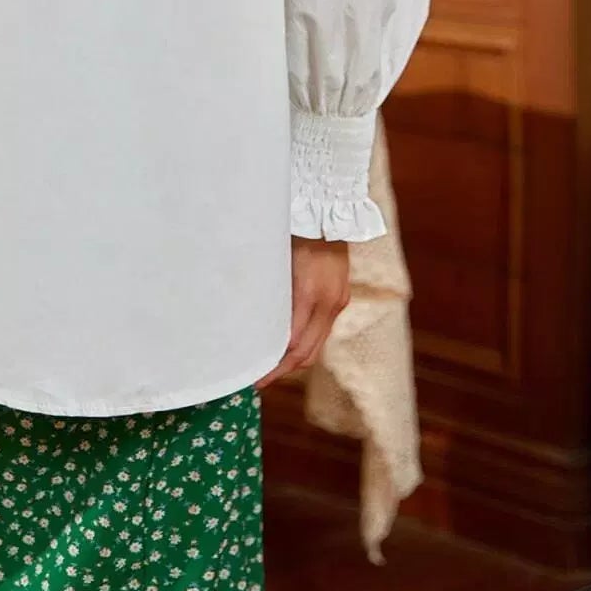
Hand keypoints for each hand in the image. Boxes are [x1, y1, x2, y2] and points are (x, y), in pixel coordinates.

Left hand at [253, 235, 349, 389]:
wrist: (325, 211)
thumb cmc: (292, 231)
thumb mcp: (274, 260)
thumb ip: (268, 291)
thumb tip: (248, 321)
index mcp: (309, 293)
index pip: (293, 344)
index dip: (275, 366)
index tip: (256, 377)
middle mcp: (328, 302)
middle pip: (308, 352)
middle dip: (284, 369)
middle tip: (260, 379)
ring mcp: (338, 301)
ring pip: (318, 344)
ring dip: (296, 358)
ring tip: (272, 365)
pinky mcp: (342, 297)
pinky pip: (323, 329)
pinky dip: (307, 341)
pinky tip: (289, 342)